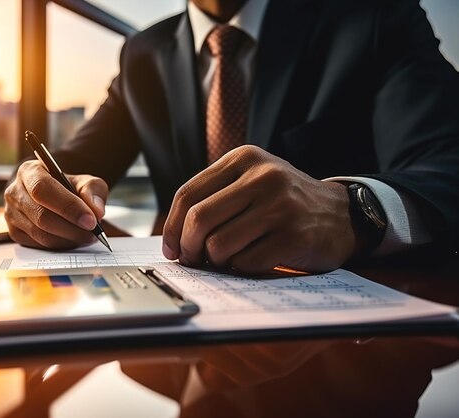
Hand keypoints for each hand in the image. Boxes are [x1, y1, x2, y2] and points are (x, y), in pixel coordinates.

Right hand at [4, 160, 107, 249]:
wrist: (55, 196)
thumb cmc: (69, 187)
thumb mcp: (85, 182)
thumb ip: (93, 191)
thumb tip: (96, 212)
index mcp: (29, 171)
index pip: (43, 189)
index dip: (68, 206)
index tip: (91, 220)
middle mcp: (14, 191)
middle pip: (41, 216)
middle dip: (72, 228)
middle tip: (93, 233)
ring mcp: (10, 214)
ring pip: (40, 234)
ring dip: (68, 239)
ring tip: (87, 236)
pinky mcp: (14, 232)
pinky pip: (38, 244)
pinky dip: (60, 245)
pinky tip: (73, 239)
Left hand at [162, 145, 356, 273]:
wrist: (342, 214)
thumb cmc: (284, 202)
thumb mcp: (251, 181)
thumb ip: (213, 198)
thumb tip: (174, 239)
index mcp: (243, 158)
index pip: (188, 195)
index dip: (171, 227)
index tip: (172, 248)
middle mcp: (262, 177)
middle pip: (198, 220)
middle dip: (189, 248)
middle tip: (194, 258)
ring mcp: (280, 206)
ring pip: (218, 245)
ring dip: (217, 260)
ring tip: (229, 257)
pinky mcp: (294, 236)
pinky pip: (245, 263)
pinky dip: (242, 268)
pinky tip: (254, 259)